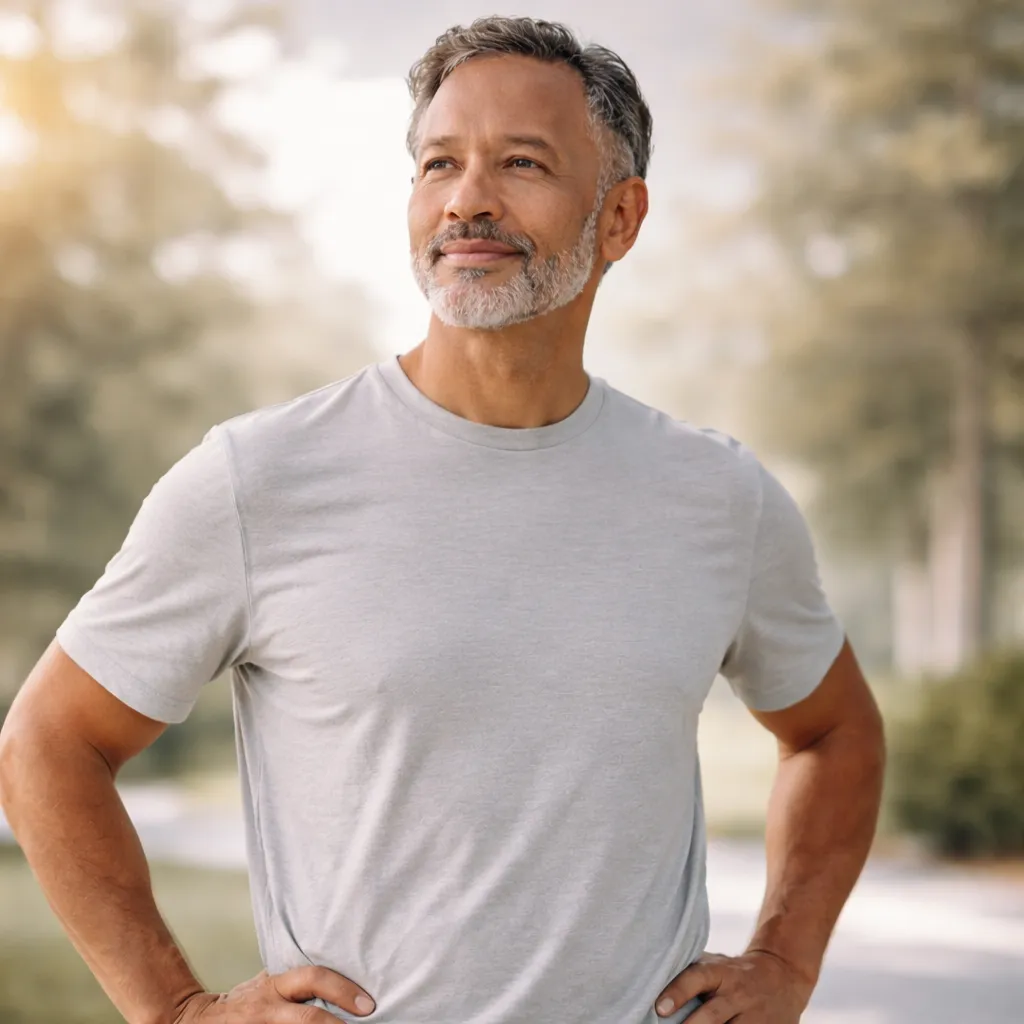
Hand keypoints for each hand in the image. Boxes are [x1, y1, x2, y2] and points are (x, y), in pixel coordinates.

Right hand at [173, 966, 375, 1022]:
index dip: (342, 989)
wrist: (192, 1020)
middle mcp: (267, 1008)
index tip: (367, 1005)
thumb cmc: (241, 1002)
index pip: (313, 979)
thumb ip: (293, 984)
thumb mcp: (266, 984)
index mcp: (274, 986)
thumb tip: (336, 980)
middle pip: (308, 1018)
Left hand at [653, 950, 813, 1022]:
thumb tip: (649, 976)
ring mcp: (754, 1016)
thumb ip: (689, 972)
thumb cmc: (734, 972)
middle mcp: (737, 993)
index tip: (659, 1008)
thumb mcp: (715, 964)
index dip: (678, 991)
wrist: (781, 974)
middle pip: (712, 1014)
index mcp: (721, 972)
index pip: (697, 977)